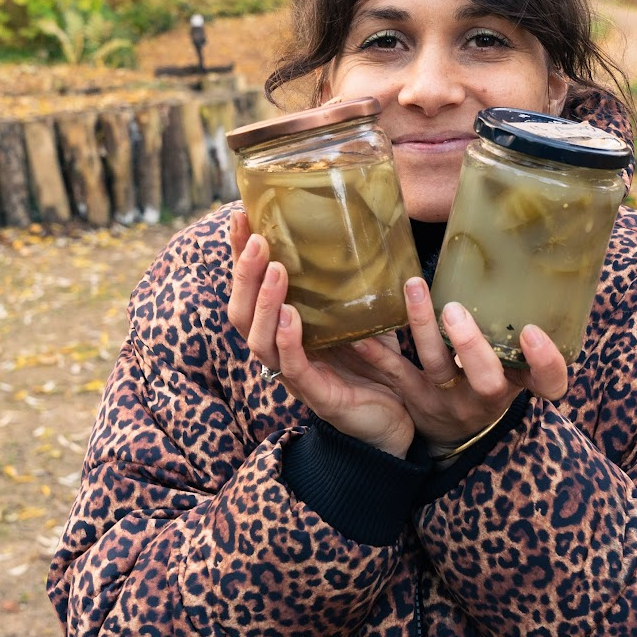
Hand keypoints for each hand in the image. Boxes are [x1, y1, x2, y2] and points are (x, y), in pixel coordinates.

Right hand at [226, 210, 415, 457]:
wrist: (398, 419)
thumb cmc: (374, 363)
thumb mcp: (358, 313)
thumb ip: (348, 280)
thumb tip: (356, 223)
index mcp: (283, 329)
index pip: (250, 289)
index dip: (240, 256)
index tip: (238, 217)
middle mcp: (279, 352)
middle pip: (242, 313)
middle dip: (245, 274)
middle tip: (258, 238)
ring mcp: (294, 376)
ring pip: (259, 340)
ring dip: (265, 302)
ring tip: (276, 269)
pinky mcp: (317, 396)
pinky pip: (293, 367)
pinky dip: (287, 341)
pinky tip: (290, 317)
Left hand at [350, 276, 567, 457]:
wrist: (455, 429)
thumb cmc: (492, 375)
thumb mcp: (516, 360)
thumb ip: (520, 323)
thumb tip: (536, 265)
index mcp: (519, 382)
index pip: (548, 383)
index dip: (545, 363)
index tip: (532, 333)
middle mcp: (486, 396)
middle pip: (486, 381)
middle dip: (472, 347)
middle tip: (455, 311)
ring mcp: (449, 400)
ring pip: (438, 367)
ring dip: (424, 327)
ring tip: (415, 288)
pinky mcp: (415, 397)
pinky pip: (396, 372)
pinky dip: (377, 352)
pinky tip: (361, 333)